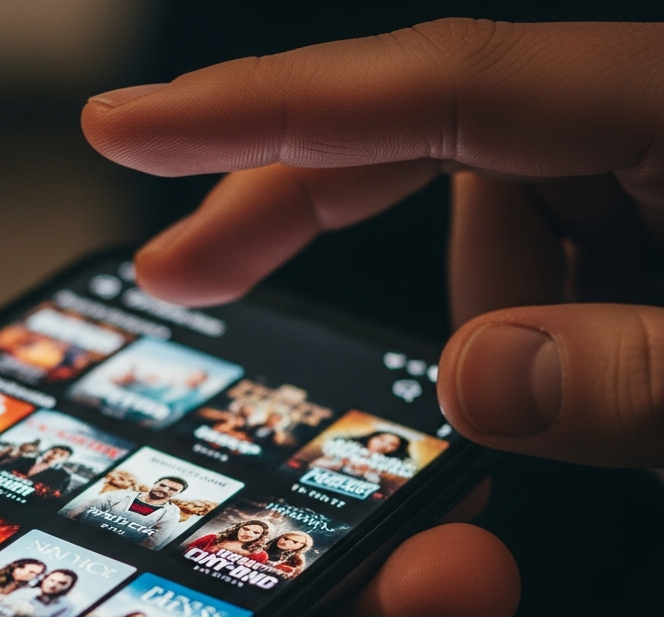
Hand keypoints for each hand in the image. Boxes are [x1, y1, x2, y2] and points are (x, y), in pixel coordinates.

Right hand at [82, 18, 663, 467]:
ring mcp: (635, 148)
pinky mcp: (636, 196)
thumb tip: (473, 380)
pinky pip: (526, 244)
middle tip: (180, 273)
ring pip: (479, 211)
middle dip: (293, 208)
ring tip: (591, 410)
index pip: (434, 83)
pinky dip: (516, 319)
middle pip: (411, 126)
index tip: (128, 128)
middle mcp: (636, 107)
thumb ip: (632, 380)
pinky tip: (590, 384)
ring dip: (486, 315)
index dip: (265, 105)